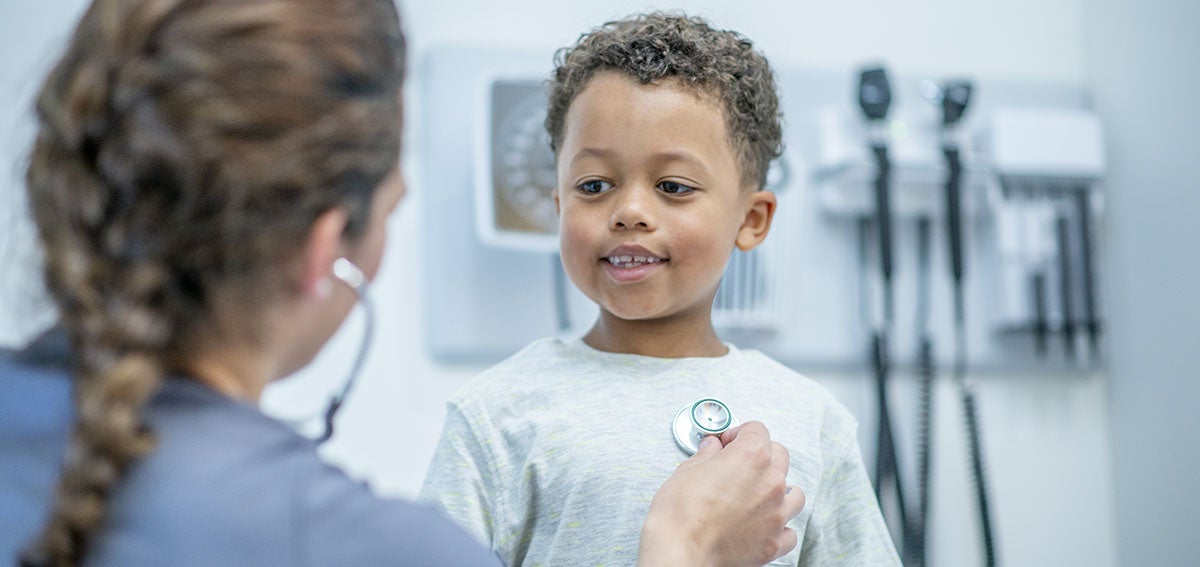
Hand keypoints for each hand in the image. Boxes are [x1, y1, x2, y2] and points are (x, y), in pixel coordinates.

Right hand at [637, 421, 804, 566]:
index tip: (727, 443)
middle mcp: (770, 482)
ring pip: (795, 494)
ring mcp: (776, 514)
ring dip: (780, 490)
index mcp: (752, 457)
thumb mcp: (687, 471)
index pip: (757, 430)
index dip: (739, 433)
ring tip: (759, 494)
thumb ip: (706, 456)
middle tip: (739, 464)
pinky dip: (780, 527)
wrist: (681, 550)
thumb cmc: (681, 513)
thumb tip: (712, 449)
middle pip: (779, 455)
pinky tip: (764, 525)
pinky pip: (790, 532)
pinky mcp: (773, 542)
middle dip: (761, 455)